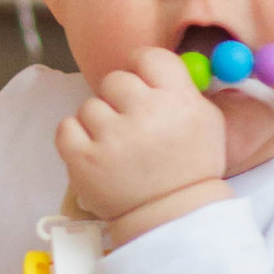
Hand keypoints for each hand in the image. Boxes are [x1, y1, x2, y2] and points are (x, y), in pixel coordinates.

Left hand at [56, 47, 228, 241]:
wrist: (172, 217)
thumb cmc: (189, 167)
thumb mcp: (207, 121)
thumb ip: (183, 87)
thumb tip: (157, 61)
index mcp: (178, 99)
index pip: (148, 57)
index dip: (141, 69)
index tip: (140, 86)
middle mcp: (146, 113)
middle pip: (115, 80)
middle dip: (120, 100)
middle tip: (131, 126)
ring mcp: (112, 136)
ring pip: (90, 105)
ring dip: (99, 123)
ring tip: (118, 148)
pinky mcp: (84, 159)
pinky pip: (66, 127)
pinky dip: (76, 138)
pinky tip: (95, 152)